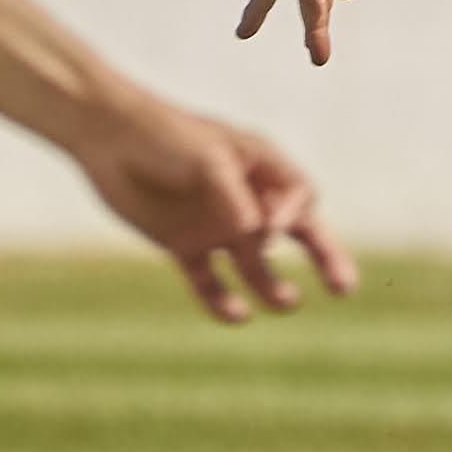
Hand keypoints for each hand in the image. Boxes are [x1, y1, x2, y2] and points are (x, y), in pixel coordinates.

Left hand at [79, 96, 360, 320]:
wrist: (106, 137)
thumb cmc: (164, 135)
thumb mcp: (207, 160)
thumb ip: (234, 200)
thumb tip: (261, 238)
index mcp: (260, 166)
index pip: (299, 197)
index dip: (293, 216)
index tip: (271, 225)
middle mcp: (245, 197)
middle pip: (296, 232)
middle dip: (324, 258)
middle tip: (345, 287)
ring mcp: (216, 223)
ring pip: (255, 263)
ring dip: (272, 284)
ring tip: (287, 301)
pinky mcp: (185, 244)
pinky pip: (210, 280)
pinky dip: (222, 300)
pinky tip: (237, 315)